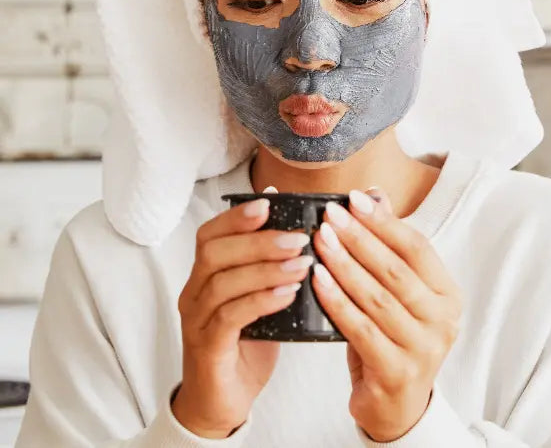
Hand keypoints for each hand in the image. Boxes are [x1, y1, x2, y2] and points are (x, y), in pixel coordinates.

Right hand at [173, 185, 311, 438]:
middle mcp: (193, 293)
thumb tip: (294, 229)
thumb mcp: (259, 299)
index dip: (236, 216)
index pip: (209, 234)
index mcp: (203, 276)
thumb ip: (269, 269)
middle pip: (214, 252)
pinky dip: (262, 300)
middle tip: (297, 238)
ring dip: (266, 269)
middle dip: (258, 240)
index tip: (268, 203)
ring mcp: (196, 321)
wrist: (221, 404)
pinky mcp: (207, 348)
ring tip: (301, 264)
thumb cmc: (244, 345)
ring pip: (223, 282)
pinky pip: (230, 317)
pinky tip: (288, 293)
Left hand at [311, 186, 462, 442]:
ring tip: (319, 241)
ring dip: (344, 265)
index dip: (385, 221)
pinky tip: (317, 279)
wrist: (395, 404)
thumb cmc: (393, 335)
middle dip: (359, 238)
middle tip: (330, 215)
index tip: (354, 198)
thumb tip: (373, 193)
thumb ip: (389, 243)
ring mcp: (423, 349)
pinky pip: (361, 329)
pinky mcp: (396, 372)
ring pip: (377, 298)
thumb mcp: (398, 290)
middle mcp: (443, 321)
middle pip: (396, 270)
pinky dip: (336, 301)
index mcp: (448, 294)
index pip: (417, 248)